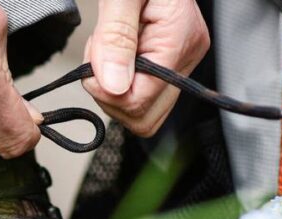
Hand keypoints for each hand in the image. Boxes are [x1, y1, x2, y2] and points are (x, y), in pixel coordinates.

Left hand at [84, 0, 209, 136]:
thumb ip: (116, 38)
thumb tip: (113, 86)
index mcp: (180, 40)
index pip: (141, 102)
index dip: (108, 91)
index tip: (94, 62)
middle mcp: (186, 56)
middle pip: (143, 117)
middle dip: (110, 94)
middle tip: (100, 57)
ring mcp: (178, 61)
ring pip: (138, 109)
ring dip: (110, 86)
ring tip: (107, 45)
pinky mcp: (165, 61)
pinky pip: (138, 92)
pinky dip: (116, 77)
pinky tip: (113, 49)